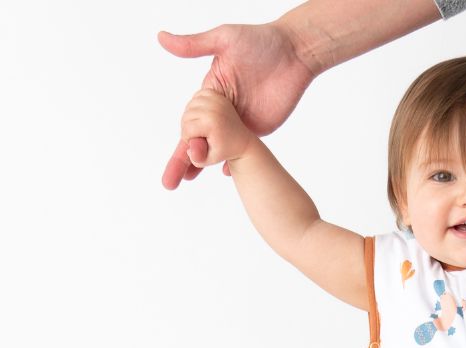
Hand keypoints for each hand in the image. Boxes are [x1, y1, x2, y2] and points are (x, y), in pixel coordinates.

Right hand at [159, 23, 315, 188]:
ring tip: (187, 181)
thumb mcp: (225, 38)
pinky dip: (232, 160)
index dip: (182, 140)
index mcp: (211, 91)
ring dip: (202, 164)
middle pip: (199, 138)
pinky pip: (242, 146)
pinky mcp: (259, 126)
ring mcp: (240, 119)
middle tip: (171, 182)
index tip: (176, 157)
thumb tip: (161, 38)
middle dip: (183, 160)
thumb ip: (194, 44)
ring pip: (217, 146)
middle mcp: (222, 108)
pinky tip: (224, 174)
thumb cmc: (262, 40)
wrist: (297, 53)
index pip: (190, 120)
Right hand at [181, 89, 255, 167]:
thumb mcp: (211, 159)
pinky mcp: (218, 95)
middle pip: (186, 117)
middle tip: (200, 134)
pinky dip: (197, 104)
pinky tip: (204, 114)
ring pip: (190, 106)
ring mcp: (217, 100)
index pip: (186, 129)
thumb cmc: (226, 150)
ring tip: (202, 126)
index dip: (189, 138)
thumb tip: (189, 152)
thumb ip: (197, 158)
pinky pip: (198, 96)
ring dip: (192, 116)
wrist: (242, 140)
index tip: (200, 142)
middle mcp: (214, 109)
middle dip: (189, 127)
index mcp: (211, 123)